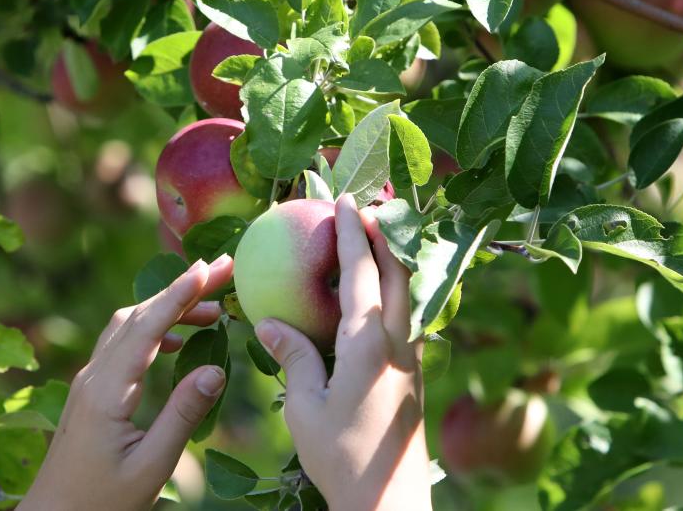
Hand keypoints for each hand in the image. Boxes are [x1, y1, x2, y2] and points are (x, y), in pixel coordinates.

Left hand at [20, 256, 232, 510]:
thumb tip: (216, 368)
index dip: (179, 293)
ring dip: (167, 308)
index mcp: (108, 391)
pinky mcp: (92, 391)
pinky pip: (122, 343)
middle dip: (181, 289)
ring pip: (128, 325)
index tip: (207, 267)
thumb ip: (184, 415)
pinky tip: (178, 342)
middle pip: (139, 315)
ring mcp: (89, 381)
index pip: (148, 326)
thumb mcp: (152, 465)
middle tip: (222, 272)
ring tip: (212, 310)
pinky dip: (153, 329)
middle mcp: (94, 375)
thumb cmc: (102, 501)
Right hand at [255, 195, 431, 509]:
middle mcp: (396, 341)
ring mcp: (410, 357)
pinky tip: (378, 294)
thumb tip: (269, 321)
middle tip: (370, 204)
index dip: (352, 233)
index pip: (360, 272)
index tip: (344, 201)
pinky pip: (405, 315)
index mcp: (367, 343)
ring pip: (408, 292)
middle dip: (384, 232)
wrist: (389, 499)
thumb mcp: (304, 407)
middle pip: (397, 271)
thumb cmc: (340, 456)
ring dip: (394, 257)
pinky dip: (394, 288)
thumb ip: (293, 357)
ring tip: (378, 236)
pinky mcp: (413, 374)